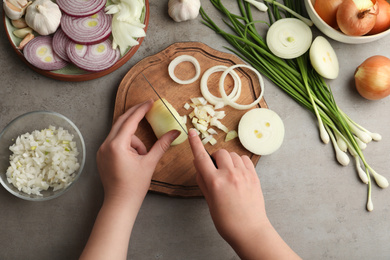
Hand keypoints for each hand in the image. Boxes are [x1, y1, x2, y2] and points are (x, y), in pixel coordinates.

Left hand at [97, 99, 179, 203]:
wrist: (120, 203)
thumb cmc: (134, 186)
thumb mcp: (150, 163)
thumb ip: (161, 145)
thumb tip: (175, 132)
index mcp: (117, 145)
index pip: (130, 121)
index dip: (141, 110)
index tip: (150, 102)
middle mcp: (106, 145)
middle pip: (121, 121)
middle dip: (135, 115)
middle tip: (147, 108)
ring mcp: (102, 150)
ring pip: (120, 134)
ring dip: (133, 139)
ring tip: (141, 156)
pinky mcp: (102, 155)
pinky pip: (115, 142)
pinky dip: (126, 144)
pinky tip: (134, 157)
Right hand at [188, 129, 300, 258]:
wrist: (250, 230)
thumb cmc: (226, 220)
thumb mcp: (209, 201)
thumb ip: (203, 181)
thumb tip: (199, 165)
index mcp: (215, 182)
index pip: (201, 158)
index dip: (195, 143)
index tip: (192, 132)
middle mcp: (229, 175)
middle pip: (219, 153)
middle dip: (215, 158)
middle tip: (216, 170)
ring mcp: (244, 174)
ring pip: (232, 154)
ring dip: (227, 159)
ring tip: (228, 173)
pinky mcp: (254, 176)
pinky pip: (244, 159)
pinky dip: (239, 162)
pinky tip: (238, 172)